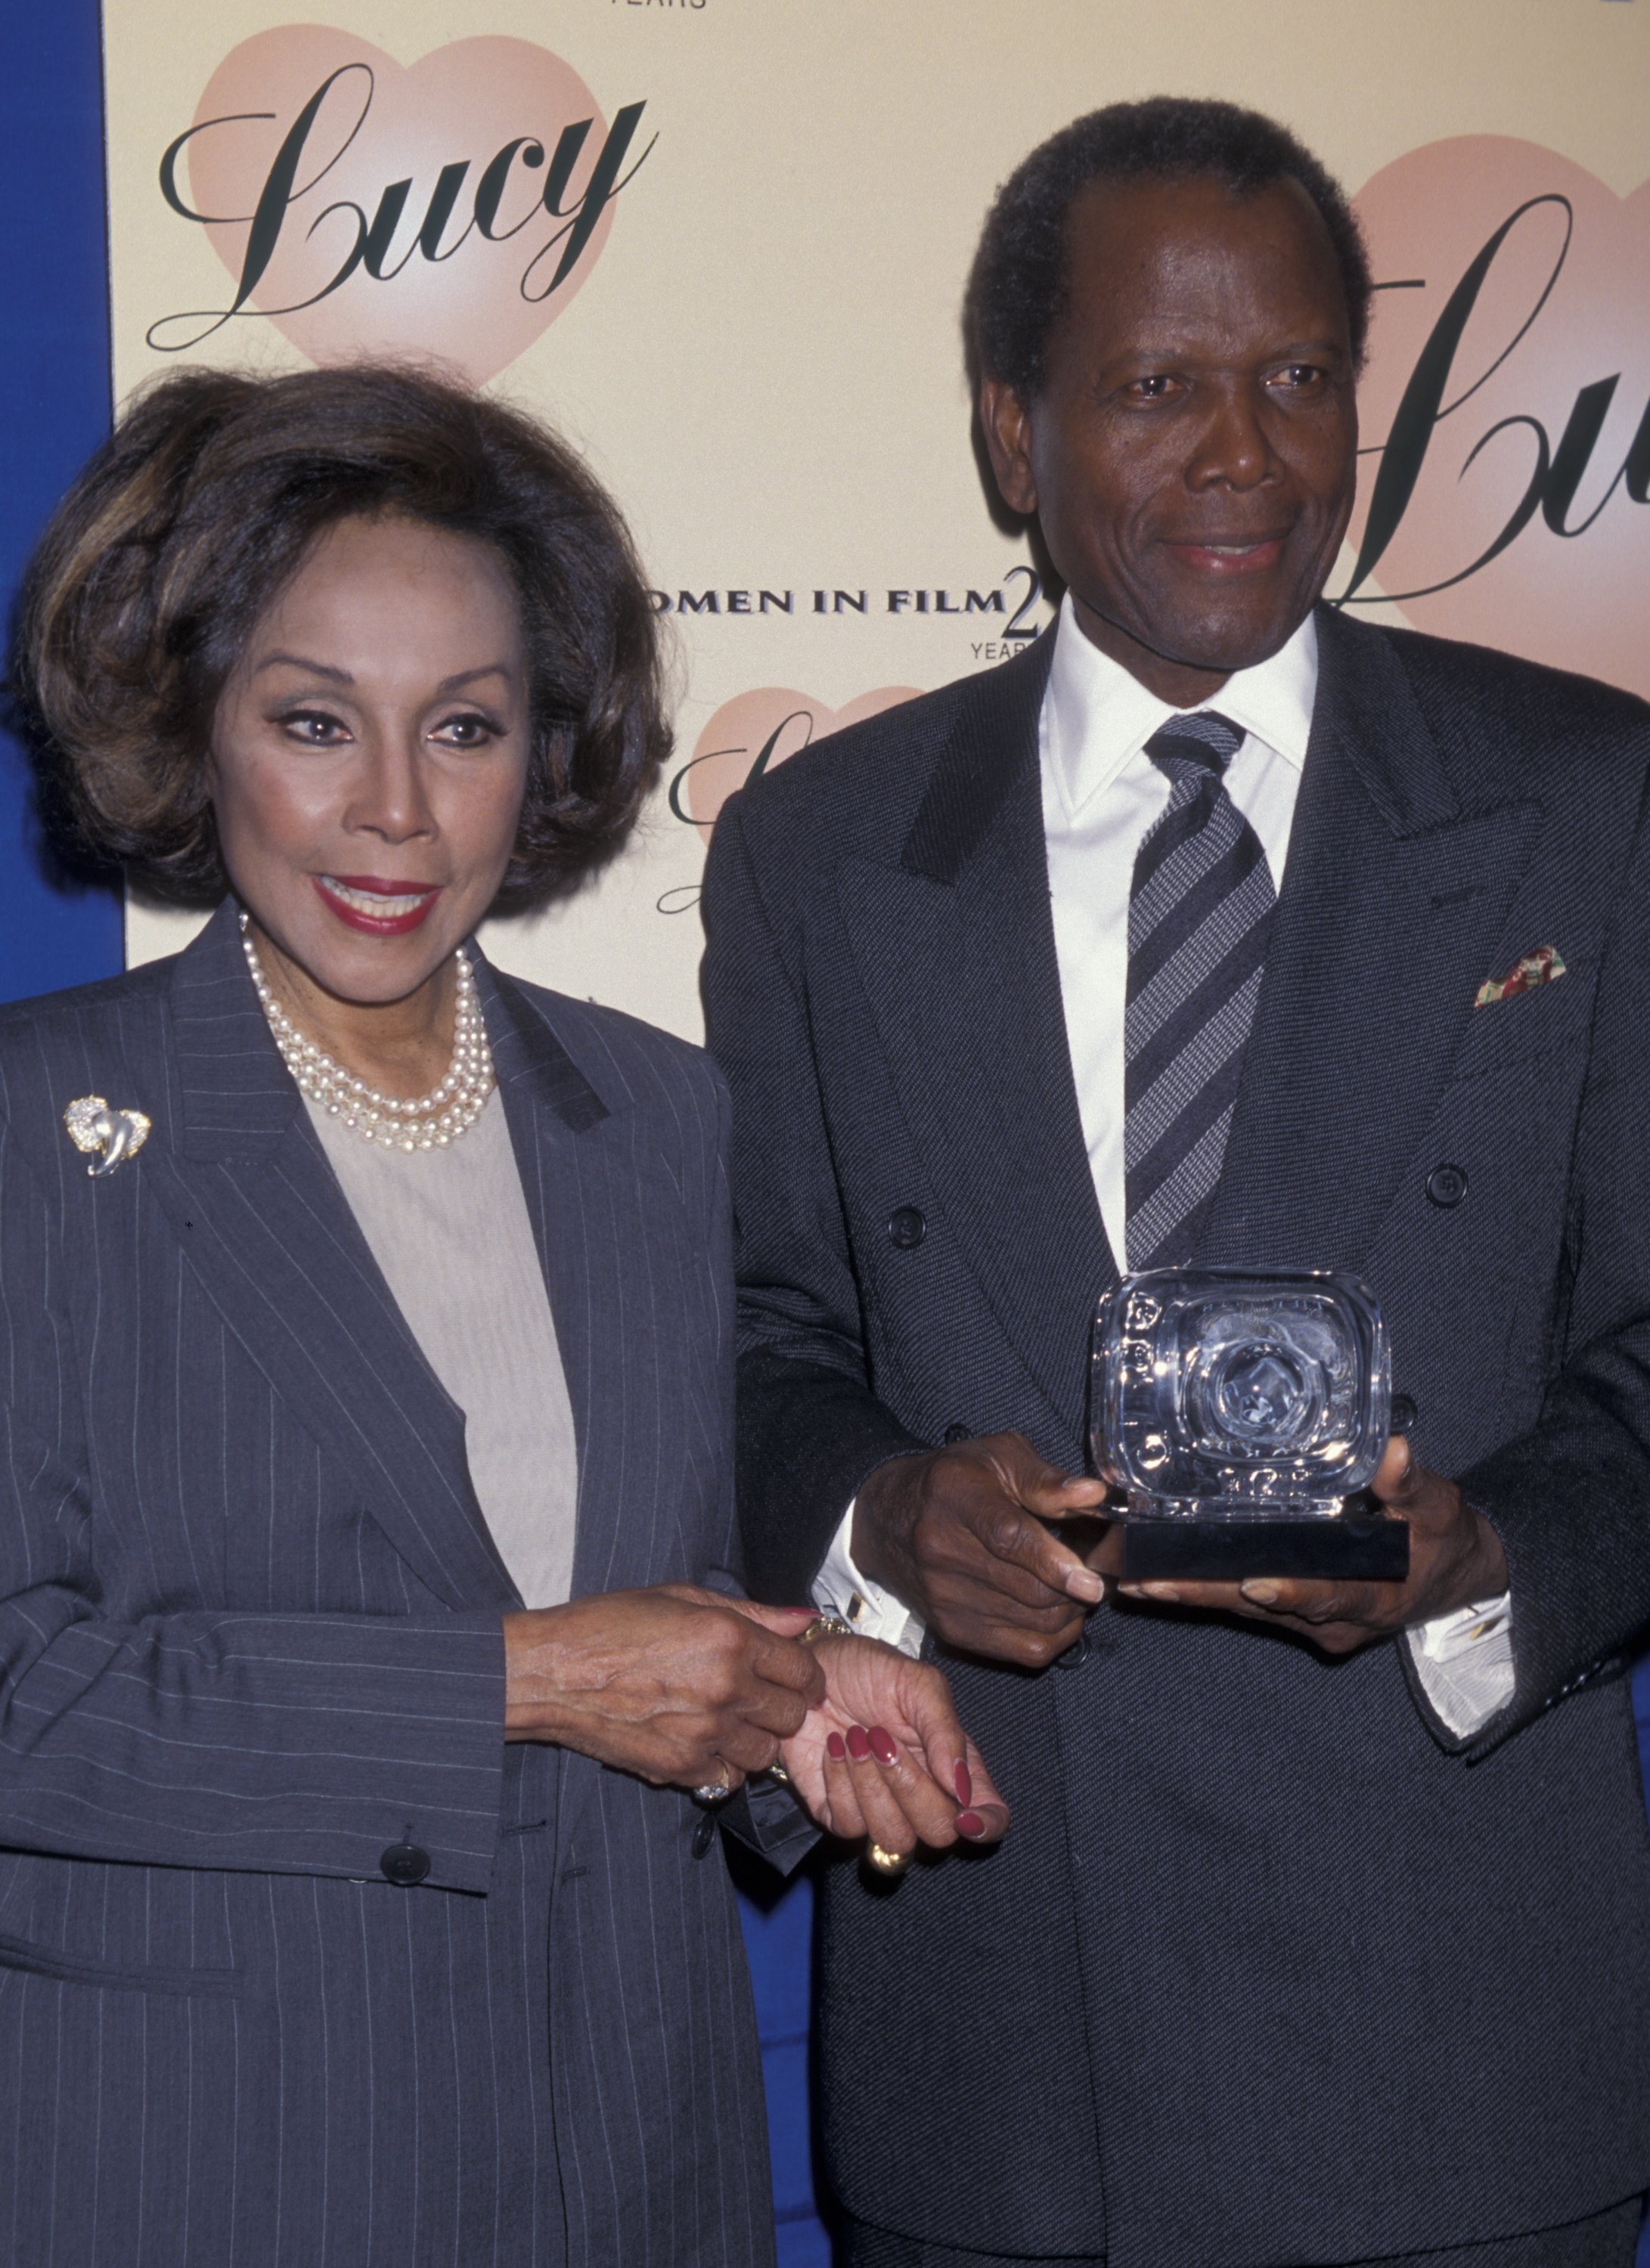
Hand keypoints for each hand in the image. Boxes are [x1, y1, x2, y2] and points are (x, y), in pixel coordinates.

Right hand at [502, 1585, 823, 1789]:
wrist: (553, 1672)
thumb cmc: (608, 1626)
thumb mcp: (682, 1597)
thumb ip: (752, 1611)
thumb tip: (803, 1618)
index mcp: (730, 1639)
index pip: (803, 1669)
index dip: (803, 1672)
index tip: (793, 1673)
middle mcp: (725, 1687)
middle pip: (793, 1714)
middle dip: (782, 1704)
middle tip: (757, 1694)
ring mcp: (704, 1733)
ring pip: (765, 1752)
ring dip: (753, 1737)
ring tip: (725, 1718)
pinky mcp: (681, 1766)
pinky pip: (730, 1778)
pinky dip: (723, 1764)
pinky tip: (700, 1739)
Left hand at [779, 1633, 1008, 1858]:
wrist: (812, 1667)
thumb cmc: (871, 1670)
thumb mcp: (917, 1683)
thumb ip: (945, 1731)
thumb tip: (960, 1788)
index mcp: (954, 1765)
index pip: (989, 1815)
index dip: (986, 1826)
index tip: (966, 1817)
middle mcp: (922, 1795)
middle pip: (939, 1833)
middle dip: (911, 1787)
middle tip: (883, 1738)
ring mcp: (880, 1809)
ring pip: (893, 1839)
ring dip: (872, 1785)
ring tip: (857, 1737)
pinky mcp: (838, 1812)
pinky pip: (848, 1826)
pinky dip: (840, 1783)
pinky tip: (835, 1746)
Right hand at [853, 1432, 1107, 1666]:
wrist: (888, 1519)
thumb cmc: (953, 1482)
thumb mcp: (997, 1458)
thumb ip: (1046, 1480)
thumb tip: (1093, 1496)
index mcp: (958, 1497)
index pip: (1009, 1538)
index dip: (1054, 1562)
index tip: (1090, 1580)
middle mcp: (943, 1550)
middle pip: (1029, 1589)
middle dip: (1074, 1588)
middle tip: (1091, 1570)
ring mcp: (945, 1596)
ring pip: (1034, 1623)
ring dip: (1069, 1611)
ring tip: (1073, 1586)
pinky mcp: (952, 1629)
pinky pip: (1023, 1651)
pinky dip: (1055, 1636)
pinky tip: (1058, 1612)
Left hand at [1115, 1436, 1509, 1655]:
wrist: (1453, 1574)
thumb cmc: (1442, 1537)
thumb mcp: (1437, 1509)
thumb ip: (1410, 1485)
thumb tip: (1394, 1450)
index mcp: (1373, 1597)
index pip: (1327, 1597)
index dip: (1291, 1592)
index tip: (1253, 1584)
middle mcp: (1335, 1620)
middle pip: (1264, 1607)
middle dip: (1207, 1596)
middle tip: (1150, 1584)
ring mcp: (1312, 1622)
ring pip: (1246, 1609)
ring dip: (1195, 1595)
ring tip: (1136, 1581)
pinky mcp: (1295, 1613)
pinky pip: (1246, 1604)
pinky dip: (1208, 1590)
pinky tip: (1159, 1579)